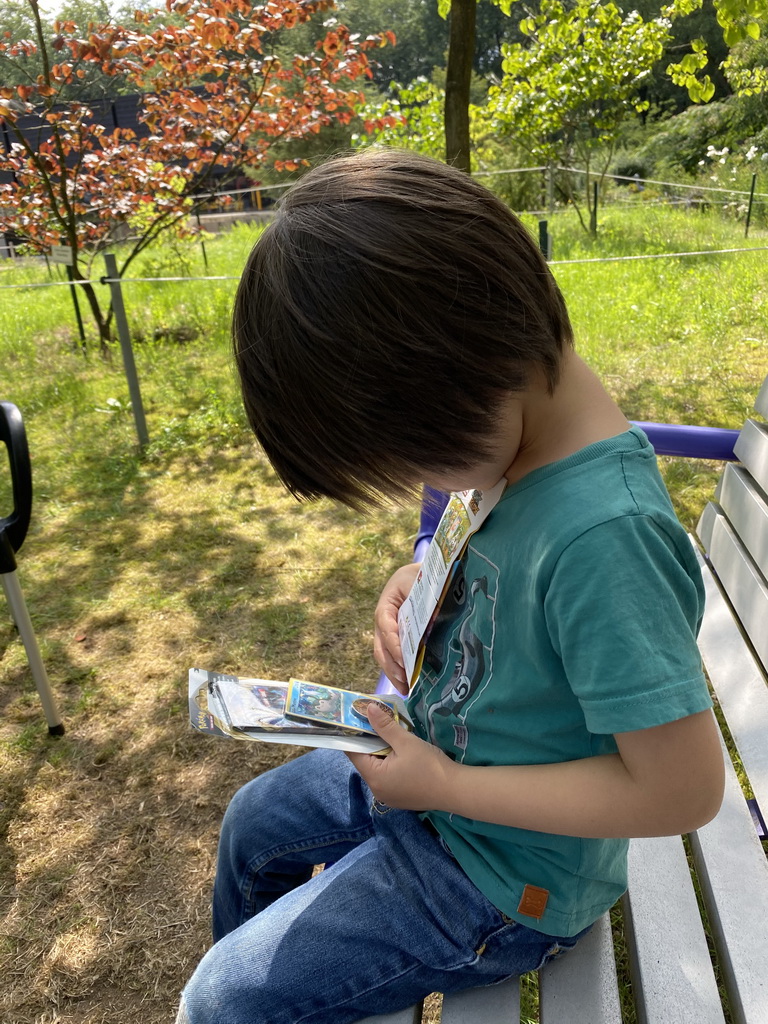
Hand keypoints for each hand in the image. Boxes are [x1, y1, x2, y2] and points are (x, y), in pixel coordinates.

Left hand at [347, 703, 455, 810]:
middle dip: (370, 742)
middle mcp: (377, 790)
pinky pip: (387, 778)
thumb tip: (367, 709)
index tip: (358, 719)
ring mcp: (388, 796)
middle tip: (377, 722)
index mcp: (374, 778)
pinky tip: (400, 753)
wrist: (455, 790)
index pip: (354, 753)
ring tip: (390, 734)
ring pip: (377, 769)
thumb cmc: (430, 766)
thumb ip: (385, 726)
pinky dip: (390, 764)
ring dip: (381, 753)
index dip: (354, 735)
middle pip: (366, 761)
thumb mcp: (406, 742)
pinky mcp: (399, 798)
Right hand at [374, 562, 420, 694]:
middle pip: (381, 647)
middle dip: (392, 667)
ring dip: (393, 673)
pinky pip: (392, 655)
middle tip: (405, 682)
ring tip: (405, 689)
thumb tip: (435, 622)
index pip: (386, 627)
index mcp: (386, 605)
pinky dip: (398, 670)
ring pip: (383, 655)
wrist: (420, 573)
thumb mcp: (422, 582)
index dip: (394, 645)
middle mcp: (382, 621)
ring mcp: (386, 631)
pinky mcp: (395, 638)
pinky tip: (408, 683)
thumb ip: (427, 600)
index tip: (405, 660)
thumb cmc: (422, 576)